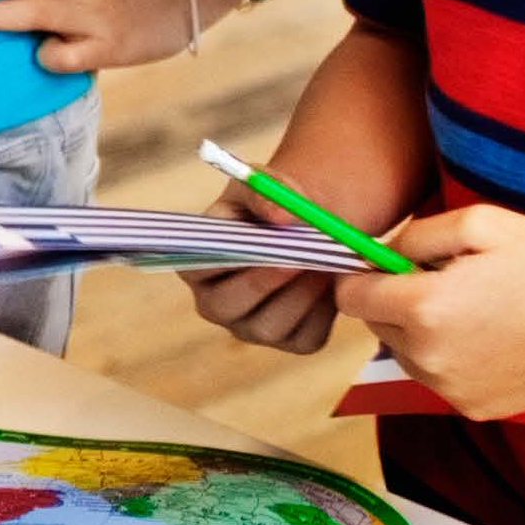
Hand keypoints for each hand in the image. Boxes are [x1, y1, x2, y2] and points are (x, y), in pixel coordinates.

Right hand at [182, 178, 350, 352]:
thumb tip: (284, 219)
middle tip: (298, 259)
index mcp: (194, 265)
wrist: (306, 228)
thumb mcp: (262, 183)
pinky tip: (330, 282)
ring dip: (301, 295)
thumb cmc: (271, 204)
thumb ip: (267, 191)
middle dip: (265, 282)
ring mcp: (251, 329)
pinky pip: (307, 336)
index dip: (228, 258)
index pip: (197, 268)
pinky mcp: (291, 342)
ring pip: (271, 326)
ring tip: (325, 264)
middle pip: (229, 306)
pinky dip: (324, 310)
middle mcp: (215, 304)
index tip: (261, 243)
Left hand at [337, 206, 524, 420]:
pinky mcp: (474, 409)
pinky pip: (440, 378)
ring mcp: (451, 389)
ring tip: (477, 308)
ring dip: (423, 331)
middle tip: (447, 280)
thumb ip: (416, 236)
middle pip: (376, 325)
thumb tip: (381, 253)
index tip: (382, 264)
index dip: (361, 274)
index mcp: (424, 308)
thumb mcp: (480, 223)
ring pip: (406, 353)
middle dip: (396, 300)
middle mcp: (429, 357)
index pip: (350, 296)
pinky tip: (494, 337)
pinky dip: (452, 358)